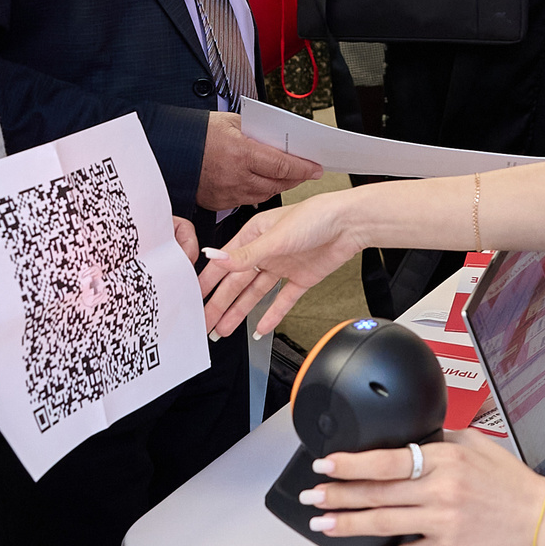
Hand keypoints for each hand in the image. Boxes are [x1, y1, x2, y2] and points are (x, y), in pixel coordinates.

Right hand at [196, 111, 319, 211]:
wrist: (167, 150)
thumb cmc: (196, 133)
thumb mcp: (231, 122)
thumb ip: (257, 131)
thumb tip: (278, 139)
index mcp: (241, 153)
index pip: (283, 165)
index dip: (304, 168)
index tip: (316, 167)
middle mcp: (236, 177)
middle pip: (278, 183)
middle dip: (296, 178)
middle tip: (307, 172)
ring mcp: (227, 193)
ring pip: (264, 195)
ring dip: (279, 187)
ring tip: (288, 178)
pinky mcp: (219, 203)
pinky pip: (247, 201)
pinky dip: (259, 193)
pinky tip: (263, 184)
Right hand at [197, 191, 362, 336]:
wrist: (350, 224)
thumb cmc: (316, 216)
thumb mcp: (275, 236)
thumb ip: (245, 254)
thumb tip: (216, 258)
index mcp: (254, 234)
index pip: (225, 262)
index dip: (208, 281)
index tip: (194, 298)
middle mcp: (266, 251)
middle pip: (238, 282)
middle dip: (220, 303)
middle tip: (206, 322)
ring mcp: (283, 266)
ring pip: (255, 294)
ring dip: (240, 312)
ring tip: (225, 329)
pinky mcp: (301, 278)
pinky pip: (282, 300)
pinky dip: (272, 315)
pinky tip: (261, 328)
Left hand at [295, 434, 544, 545]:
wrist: (539, 517)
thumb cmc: (509, 481)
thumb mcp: (474, 444)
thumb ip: (438, 440)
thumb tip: (407, 440)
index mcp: (444, 459)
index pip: (387, 460)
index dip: (351, 464)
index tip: (326, 464)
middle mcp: (440, 490)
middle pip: (377, 493)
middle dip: (338, 495)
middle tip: (312, 496)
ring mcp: (442, 522)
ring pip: (384, 524)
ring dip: (348, 524)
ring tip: (322, 524)